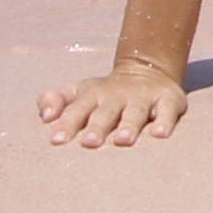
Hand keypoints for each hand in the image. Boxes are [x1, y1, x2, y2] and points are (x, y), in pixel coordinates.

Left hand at [38, 58, 188, 146]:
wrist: (148, 69)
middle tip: (89, 143)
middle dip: (97, 127)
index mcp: (92, 95)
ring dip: (129, 125)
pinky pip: (167, 112)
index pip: (76, 110)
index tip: (57, 141)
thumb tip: (45, 116)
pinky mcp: (168, 100)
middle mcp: (117, 96)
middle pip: (105, 112)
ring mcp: (143, 98)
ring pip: (135, 112)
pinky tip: (159, 134)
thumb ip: (54, 99)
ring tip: (123, 140)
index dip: (67, 123)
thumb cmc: (104, 94)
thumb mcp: (78, 91)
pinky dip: (164, 122)